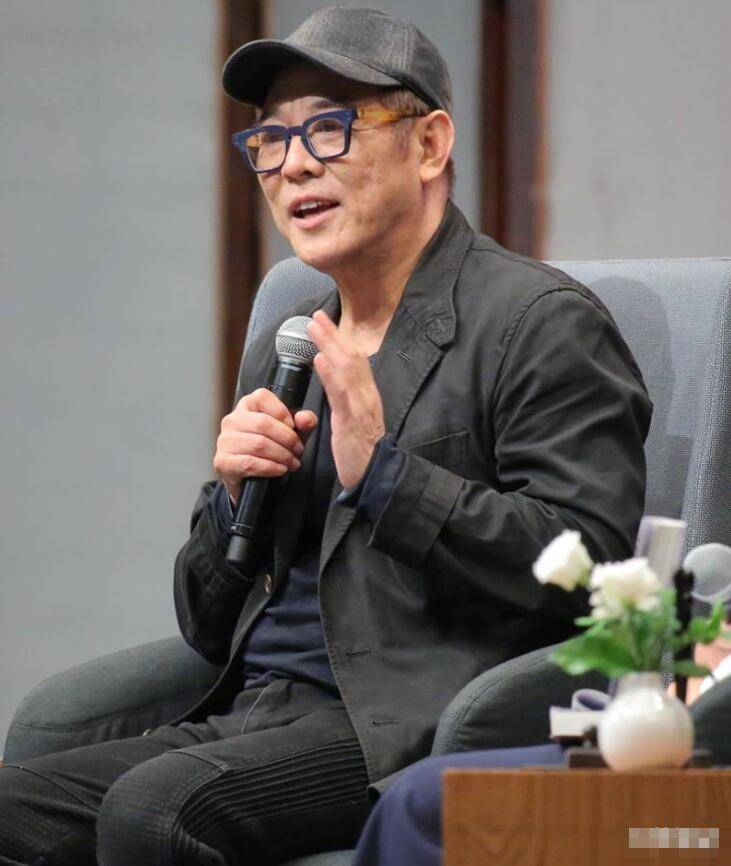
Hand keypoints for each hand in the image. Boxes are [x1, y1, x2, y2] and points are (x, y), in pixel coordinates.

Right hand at [214, 388, 317, 505]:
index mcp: (247, 405)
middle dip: (287, 438)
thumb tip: (304, 418)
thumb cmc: (272, 449)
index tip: (293, 426)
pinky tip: (280, 469)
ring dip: (281, 455)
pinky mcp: (223, 461)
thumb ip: (304, 422)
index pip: (262, 397)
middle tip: (298, 450)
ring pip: (258, 444)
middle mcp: (232, 420)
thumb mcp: (293, 432)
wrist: (253, 479)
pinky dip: (270, 467)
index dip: (282, 411)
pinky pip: (250, 463)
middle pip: (263, 423)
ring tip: (291, 462)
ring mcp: (225, 441)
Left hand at [308, 310, 385, 488]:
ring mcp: (362, 407)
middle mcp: (368, 397)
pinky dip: (330, 372)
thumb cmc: (363, 454)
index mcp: (368, 397)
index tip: (326, 324)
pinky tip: (320, 358)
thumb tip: (335, 386)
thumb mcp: (356, 423)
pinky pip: (341, 392)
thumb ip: (348, 403)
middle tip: (316, 316)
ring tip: (313, 327)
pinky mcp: (352, 421)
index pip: (355, 362)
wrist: (375, 478)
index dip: (341, 340)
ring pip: (347, 368)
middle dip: (333, 335)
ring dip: (329, 345)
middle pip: (351, 357)